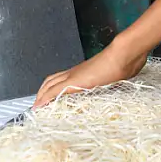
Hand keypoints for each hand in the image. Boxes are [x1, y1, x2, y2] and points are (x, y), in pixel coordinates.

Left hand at [33, 42, 147, 107]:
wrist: (123, 55)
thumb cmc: (123, 63)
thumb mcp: (116, 73)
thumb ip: (113, 78)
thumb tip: (120, 81)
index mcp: (83, 71)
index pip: (62, 78)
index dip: (53, 86)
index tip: (48, 96)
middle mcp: (75, 72)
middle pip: (51, 80)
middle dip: (42, 91)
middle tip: (38, 103)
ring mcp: (73, 76)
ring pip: (49, 84)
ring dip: (41, 95)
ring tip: (36, 106)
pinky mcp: (73, 82)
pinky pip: (53, 91)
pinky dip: (44, 98)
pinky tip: (39, 106)